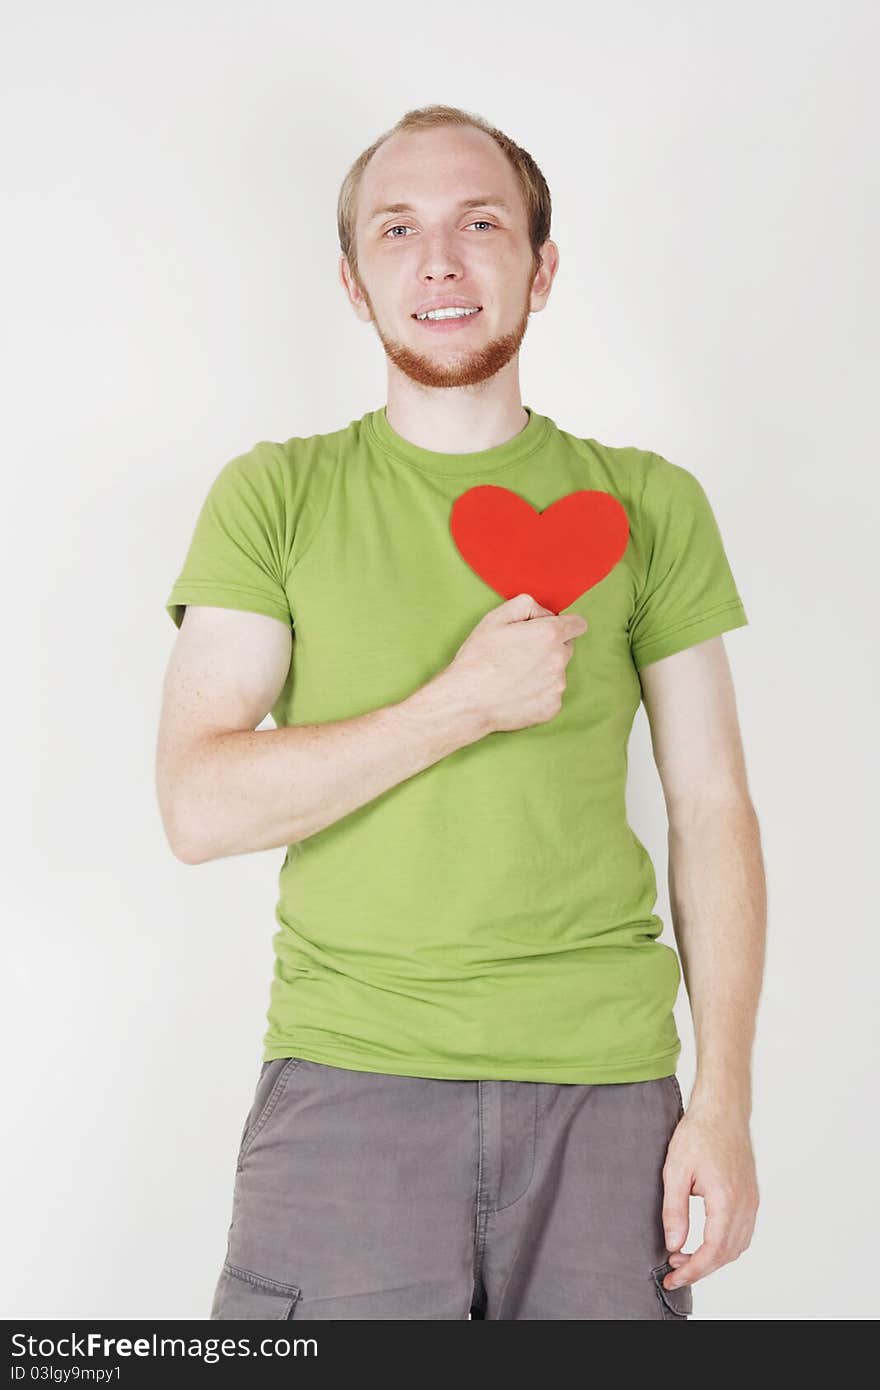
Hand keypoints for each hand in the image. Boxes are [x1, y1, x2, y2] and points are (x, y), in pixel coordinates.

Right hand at [444, 592, 588, 734]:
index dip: (565, 624)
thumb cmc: (479, 659)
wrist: (467, 701)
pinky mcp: (552, 707)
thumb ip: (526, 605)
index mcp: (549, 634)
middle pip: (566, 648)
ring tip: (514, 676)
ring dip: (543, 671)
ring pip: (558, 672)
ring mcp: (557, 686)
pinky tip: (517, 692)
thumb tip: (544, 614)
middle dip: (550, 647)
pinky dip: (538, 693)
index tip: (551, 630)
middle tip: (521, 654)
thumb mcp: (495, 617)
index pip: (578, 624)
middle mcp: (559, 660)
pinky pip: (551, 695)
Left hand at [660, 1099, 759, 1292]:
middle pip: (726, 1255)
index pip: (712, 1251)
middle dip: (700, 1268)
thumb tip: (674, 1245)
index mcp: (726, 1201)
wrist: (722, 1110)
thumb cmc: (699, 1134)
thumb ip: (675, 1210)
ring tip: (685, 1257)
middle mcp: (745, 1205)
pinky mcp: (751, 1196)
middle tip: (674, 1270)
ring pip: (737, 1246)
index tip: (673, 1278)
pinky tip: (706, 1242)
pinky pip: (743, 1233)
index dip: (692, 1270)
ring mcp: (751, 1201)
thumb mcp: (675, 1170)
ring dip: (713, 1259)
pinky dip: (725, 1246)